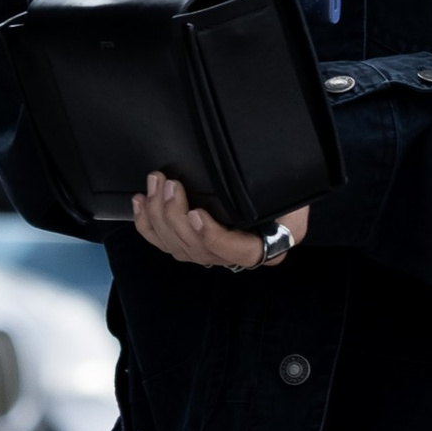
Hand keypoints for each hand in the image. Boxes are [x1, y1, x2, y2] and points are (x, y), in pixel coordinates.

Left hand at [131, 176, 310, 272]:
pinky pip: (166, 243)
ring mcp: (213, 252)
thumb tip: (258, 176)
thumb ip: (276, 192)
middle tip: (168, 184)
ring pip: (178, 247)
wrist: (276, 184)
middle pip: (199, 250)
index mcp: (267, 244)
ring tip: (155, 185)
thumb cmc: (284, 186)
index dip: (213, 237)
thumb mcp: (291, 189)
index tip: (196, 214)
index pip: (239, 252)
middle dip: (176, 216)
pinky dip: (148, 225)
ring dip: (159, 215)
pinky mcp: (194, 242)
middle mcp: (238, 255)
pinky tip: (140, 203)